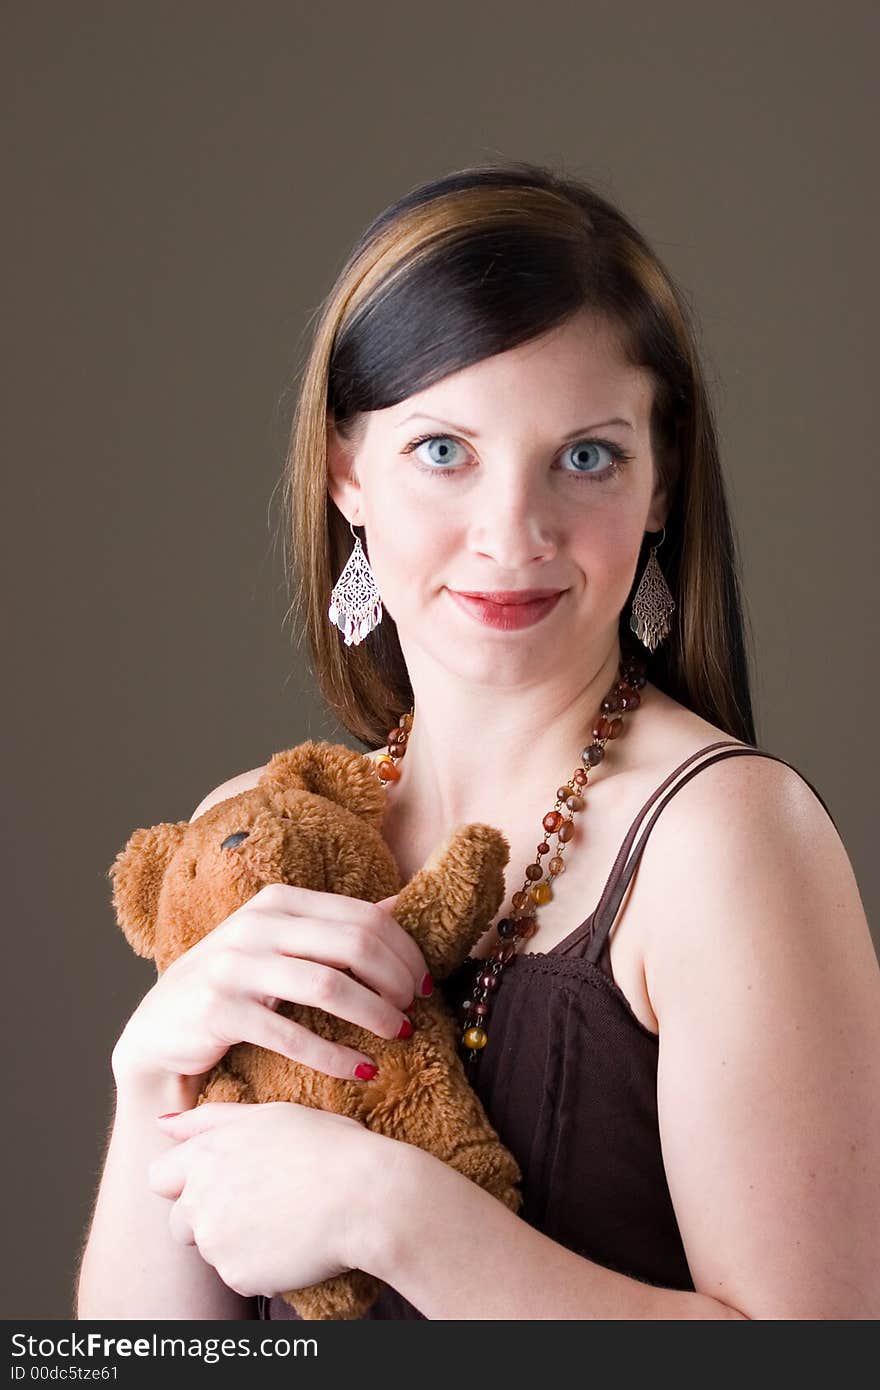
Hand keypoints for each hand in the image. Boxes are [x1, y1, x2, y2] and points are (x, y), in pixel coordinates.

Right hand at [112, 885, 431, 1090]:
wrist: (160, 1031)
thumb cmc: (235, 987)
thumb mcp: (283, 945)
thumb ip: (336, 926)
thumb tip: (401, 904)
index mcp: (280, 901)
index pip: (365, 916)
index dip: (405, 951)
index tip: (426, 984)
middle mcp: (257, 924)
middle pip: (354, 945)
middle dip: (396, 981)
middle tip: (414, 1012)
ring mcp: (234, 966)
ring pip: (329, 986)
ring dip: (374, 1015)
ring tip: (398, 1036)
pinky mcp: (218, 1011)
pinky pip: (292, 1035)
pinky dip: (335, 1055)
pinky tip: (360, 1069)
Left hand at [147, 1100, 389, 1296]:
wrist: (366, 1196)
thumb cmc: (327, 1146)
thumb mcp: (269, 1115)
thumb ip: (208, 1119)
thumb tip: (162, 1122)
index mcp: (205, 1154)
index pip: (160, 1177)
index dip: (187, 1182)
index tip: (222, 1182)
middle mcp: (200, 1198)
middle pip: (180, 1222)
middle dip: (209, 1218)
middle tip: (262, 1203)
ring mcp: (216, 1241)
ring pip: (213, 1249)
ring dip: (238, 1241)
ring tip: (287, 1218)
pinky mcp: (237, 1276)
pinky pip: (239, 1275)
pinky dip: (261, 1266)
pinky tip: (295, 1243)